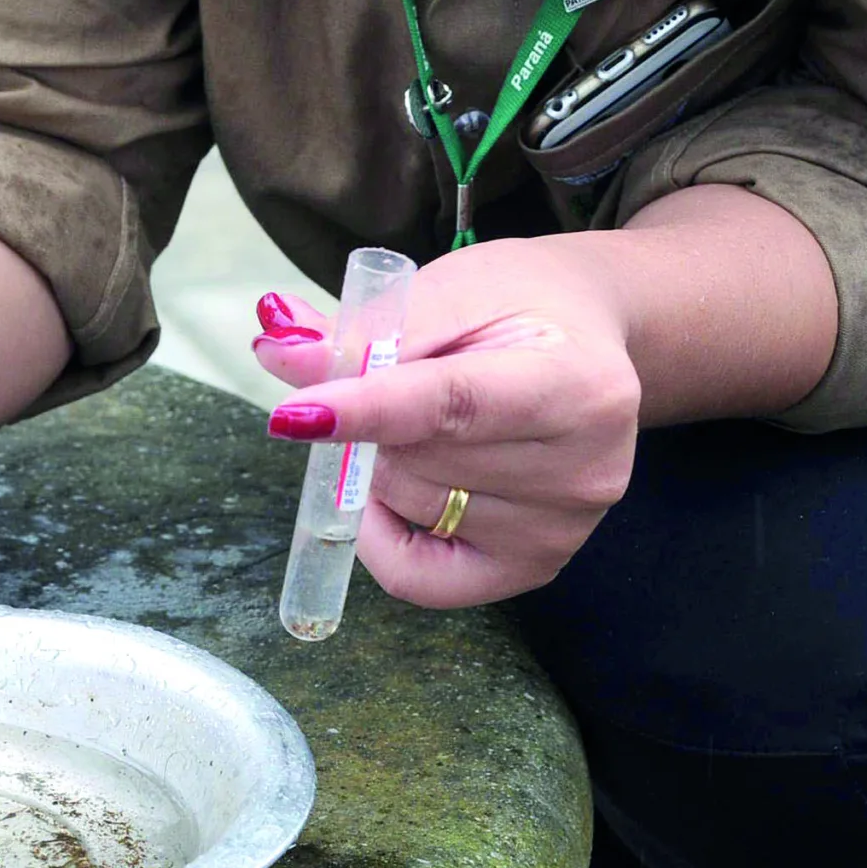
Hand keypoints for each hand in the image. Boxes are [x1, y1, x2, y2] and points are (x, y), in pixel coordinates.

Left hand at [251, 237, 643, 607]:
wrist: (588, 339)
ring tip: (421, 421)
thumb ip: (366, 327)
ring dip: (382, 463)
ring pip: (408, 506)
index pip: (451, 406)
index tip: (292, 413)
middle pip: (417, 460)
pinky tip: (397, 489)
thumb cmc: (518, 306)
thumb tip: (278, 352)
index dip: (365, 410)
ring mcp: (562, 529)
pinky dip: (382, 533)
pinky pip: (418, 577)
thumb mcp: (450, 290)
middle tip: (387, 380)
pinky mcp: (535, 566)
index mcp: (578, 384)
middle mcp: (583, 471)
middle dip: (370, 420)